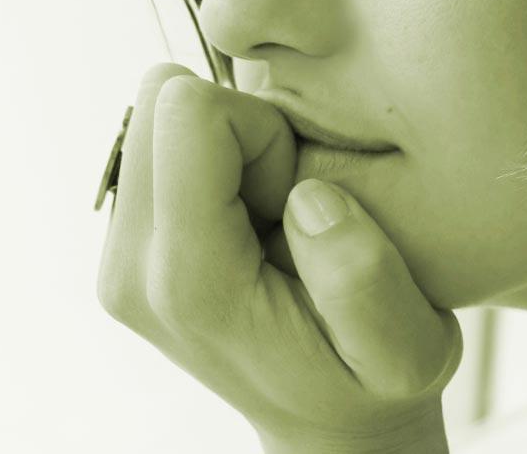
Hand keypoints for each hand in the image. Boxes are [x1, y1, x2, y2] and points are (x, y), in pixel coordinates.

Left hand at [96, 64, 462, 451]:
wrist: (321, 422)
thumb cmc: (369, 382)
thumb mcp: (408, 351)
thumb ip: (364, 279)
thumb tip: (307, 198)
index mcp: (191, 283)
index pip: (187, 114)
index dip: (263, 132)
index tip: (298, 196)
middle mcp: (131, 266)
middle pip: (158, 103)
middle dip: (238, 131)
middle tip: (282, 204)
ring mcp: (117, 253)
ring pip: (154, 116)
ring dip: (223, 145)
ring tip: (267, 217)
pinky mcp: (122, 238)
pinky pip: (157, 142)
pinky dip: (208, 160)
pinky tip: (245, 222)